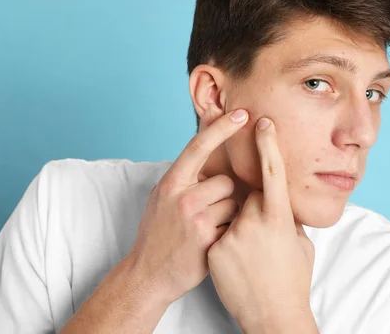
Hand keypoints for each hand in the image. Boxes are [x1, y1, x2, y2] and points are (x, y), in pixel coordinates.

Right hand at [126, 109, 248, 304]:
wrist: (148, 274)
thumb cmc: (157, 233)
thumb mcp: (161, 198)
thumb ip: (183, 178)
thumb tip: (208, 152)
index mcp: (171, 183)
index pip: (199, 146)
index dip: (221, 128)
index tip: (241, 114)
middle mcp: (182, 197)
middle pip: (226, 181)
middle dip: (224, 196)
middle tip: (207, 214)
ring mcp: (196, 219)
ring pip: (233, 203)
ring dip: (228, 215)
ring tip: (208, 229)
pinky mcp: (209, 239)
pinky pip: (234, 224)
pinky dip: (228, 232)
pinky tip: (212, 243)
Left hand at [207, 117, 316, 332]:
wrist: (272, 317)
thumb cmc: (293, 281)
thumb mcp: (300, 245)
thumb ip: (289, 218)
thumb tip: (282, 201)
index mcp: (280, 217)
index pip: (272, 171)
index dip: (268, 144)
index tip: (262, 122)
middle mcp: (254, 222)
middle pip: (247, 196)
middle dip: (253, 208)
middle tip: (263, 239)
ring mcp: (231, 235)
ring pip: (231, 215)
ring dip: (239, 228)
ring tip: (252, 259)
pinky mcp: (214, 249)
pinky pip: (218, 232)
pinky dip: (226, 243)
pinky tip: (238, 266)